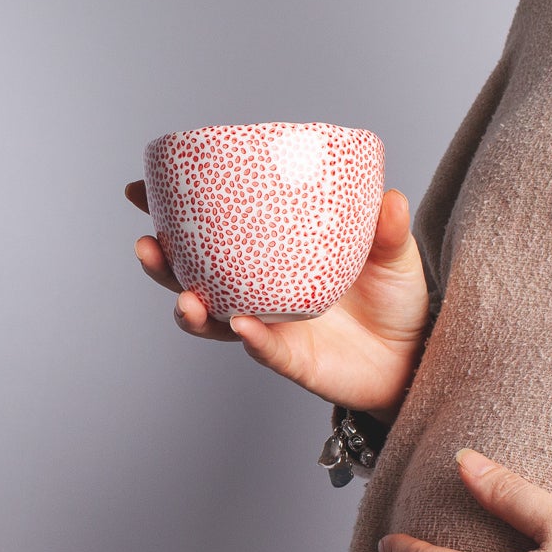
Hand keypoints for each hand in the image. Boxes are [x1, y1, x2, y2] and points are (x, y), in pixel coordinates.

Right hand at [125, 180, 430, 420]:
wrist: (412, 356)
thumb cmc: (392, 300)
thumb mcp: (394, 253)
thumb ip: (388, 228)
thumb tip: (390, 197)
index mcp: (267, 258)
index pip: (210, 234)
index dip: (169, 214)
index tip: (138, 190)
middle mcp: (257, 293)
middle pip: (193, 278)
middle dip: (161, 264)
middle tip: (147, 244)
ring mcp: (269, 328)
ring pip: (215, 323)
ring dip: (191, 310)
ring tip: (185, 298)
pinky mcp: (291, 361)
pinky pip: (265, 350)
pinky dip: (252, 339)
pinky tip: (243, 325)